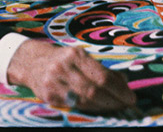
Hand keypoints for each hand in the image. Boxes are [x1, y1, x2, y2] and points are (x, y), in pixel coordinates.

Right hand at [6, 39, 135, 112]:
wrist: (31, 62)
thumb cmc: (63, 59)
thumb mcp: (80, 57)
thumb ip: (100, 68)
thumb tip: (124, 81)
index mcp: (75, 55)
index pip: (102, 76)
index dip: (119, 89)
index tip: (131, 96)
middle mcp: (64, 67)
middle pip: (95, 90)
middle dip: (114, 100)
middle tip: (126, 104)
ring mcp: (54, 82)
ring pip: (85, 100)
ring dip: (104, 106)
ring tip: (115, 106)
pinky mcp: (49, 96)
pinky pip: (74, 105)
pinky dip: (90, 108)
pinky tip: (98, 108)